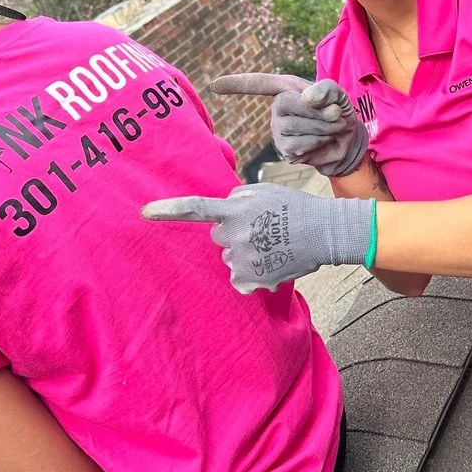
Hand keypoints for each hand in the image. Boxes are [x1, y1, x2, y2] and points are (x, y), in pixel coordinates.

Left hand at [142, 183, 373, 292]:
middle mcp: (234, 236)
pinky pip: (240, 278)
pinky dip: (253, 274)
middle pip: (219, 236)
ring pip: (231, 258)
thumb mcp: (264, 191)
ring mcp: (242, 260)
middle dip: (234, 232)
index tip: (145, 213)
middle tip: (262, 227)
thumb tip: (222, 211)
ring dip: (246, 253)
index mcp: (235, 210)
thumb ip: (236, 198)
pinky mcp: (252, 280)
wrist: (326, 232)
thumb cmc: (296, 207)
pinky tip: (273, 262)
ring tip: (273, 245)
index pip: (196, 209)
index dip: (168, 211)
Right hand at [210, 73, 367, 177]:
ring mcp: (279, 131)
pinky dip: (317, 142)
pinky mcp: (286, 150)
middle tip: (336, 115)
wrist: (348, 139)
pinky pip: (298, 145)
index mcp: (285, 88)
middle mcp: (277, 108)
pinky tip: (321, 141)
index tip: (214, 86)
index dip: (238, 84)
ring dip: (321, 127)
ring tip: (331, 127)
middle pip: (287, 105)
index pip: (258, 84)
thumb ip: (326, 89)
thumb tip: (307, 98)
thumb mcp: (338, 93)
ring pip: (294, 127)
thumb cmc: (338, 110)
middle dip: (316, 111)